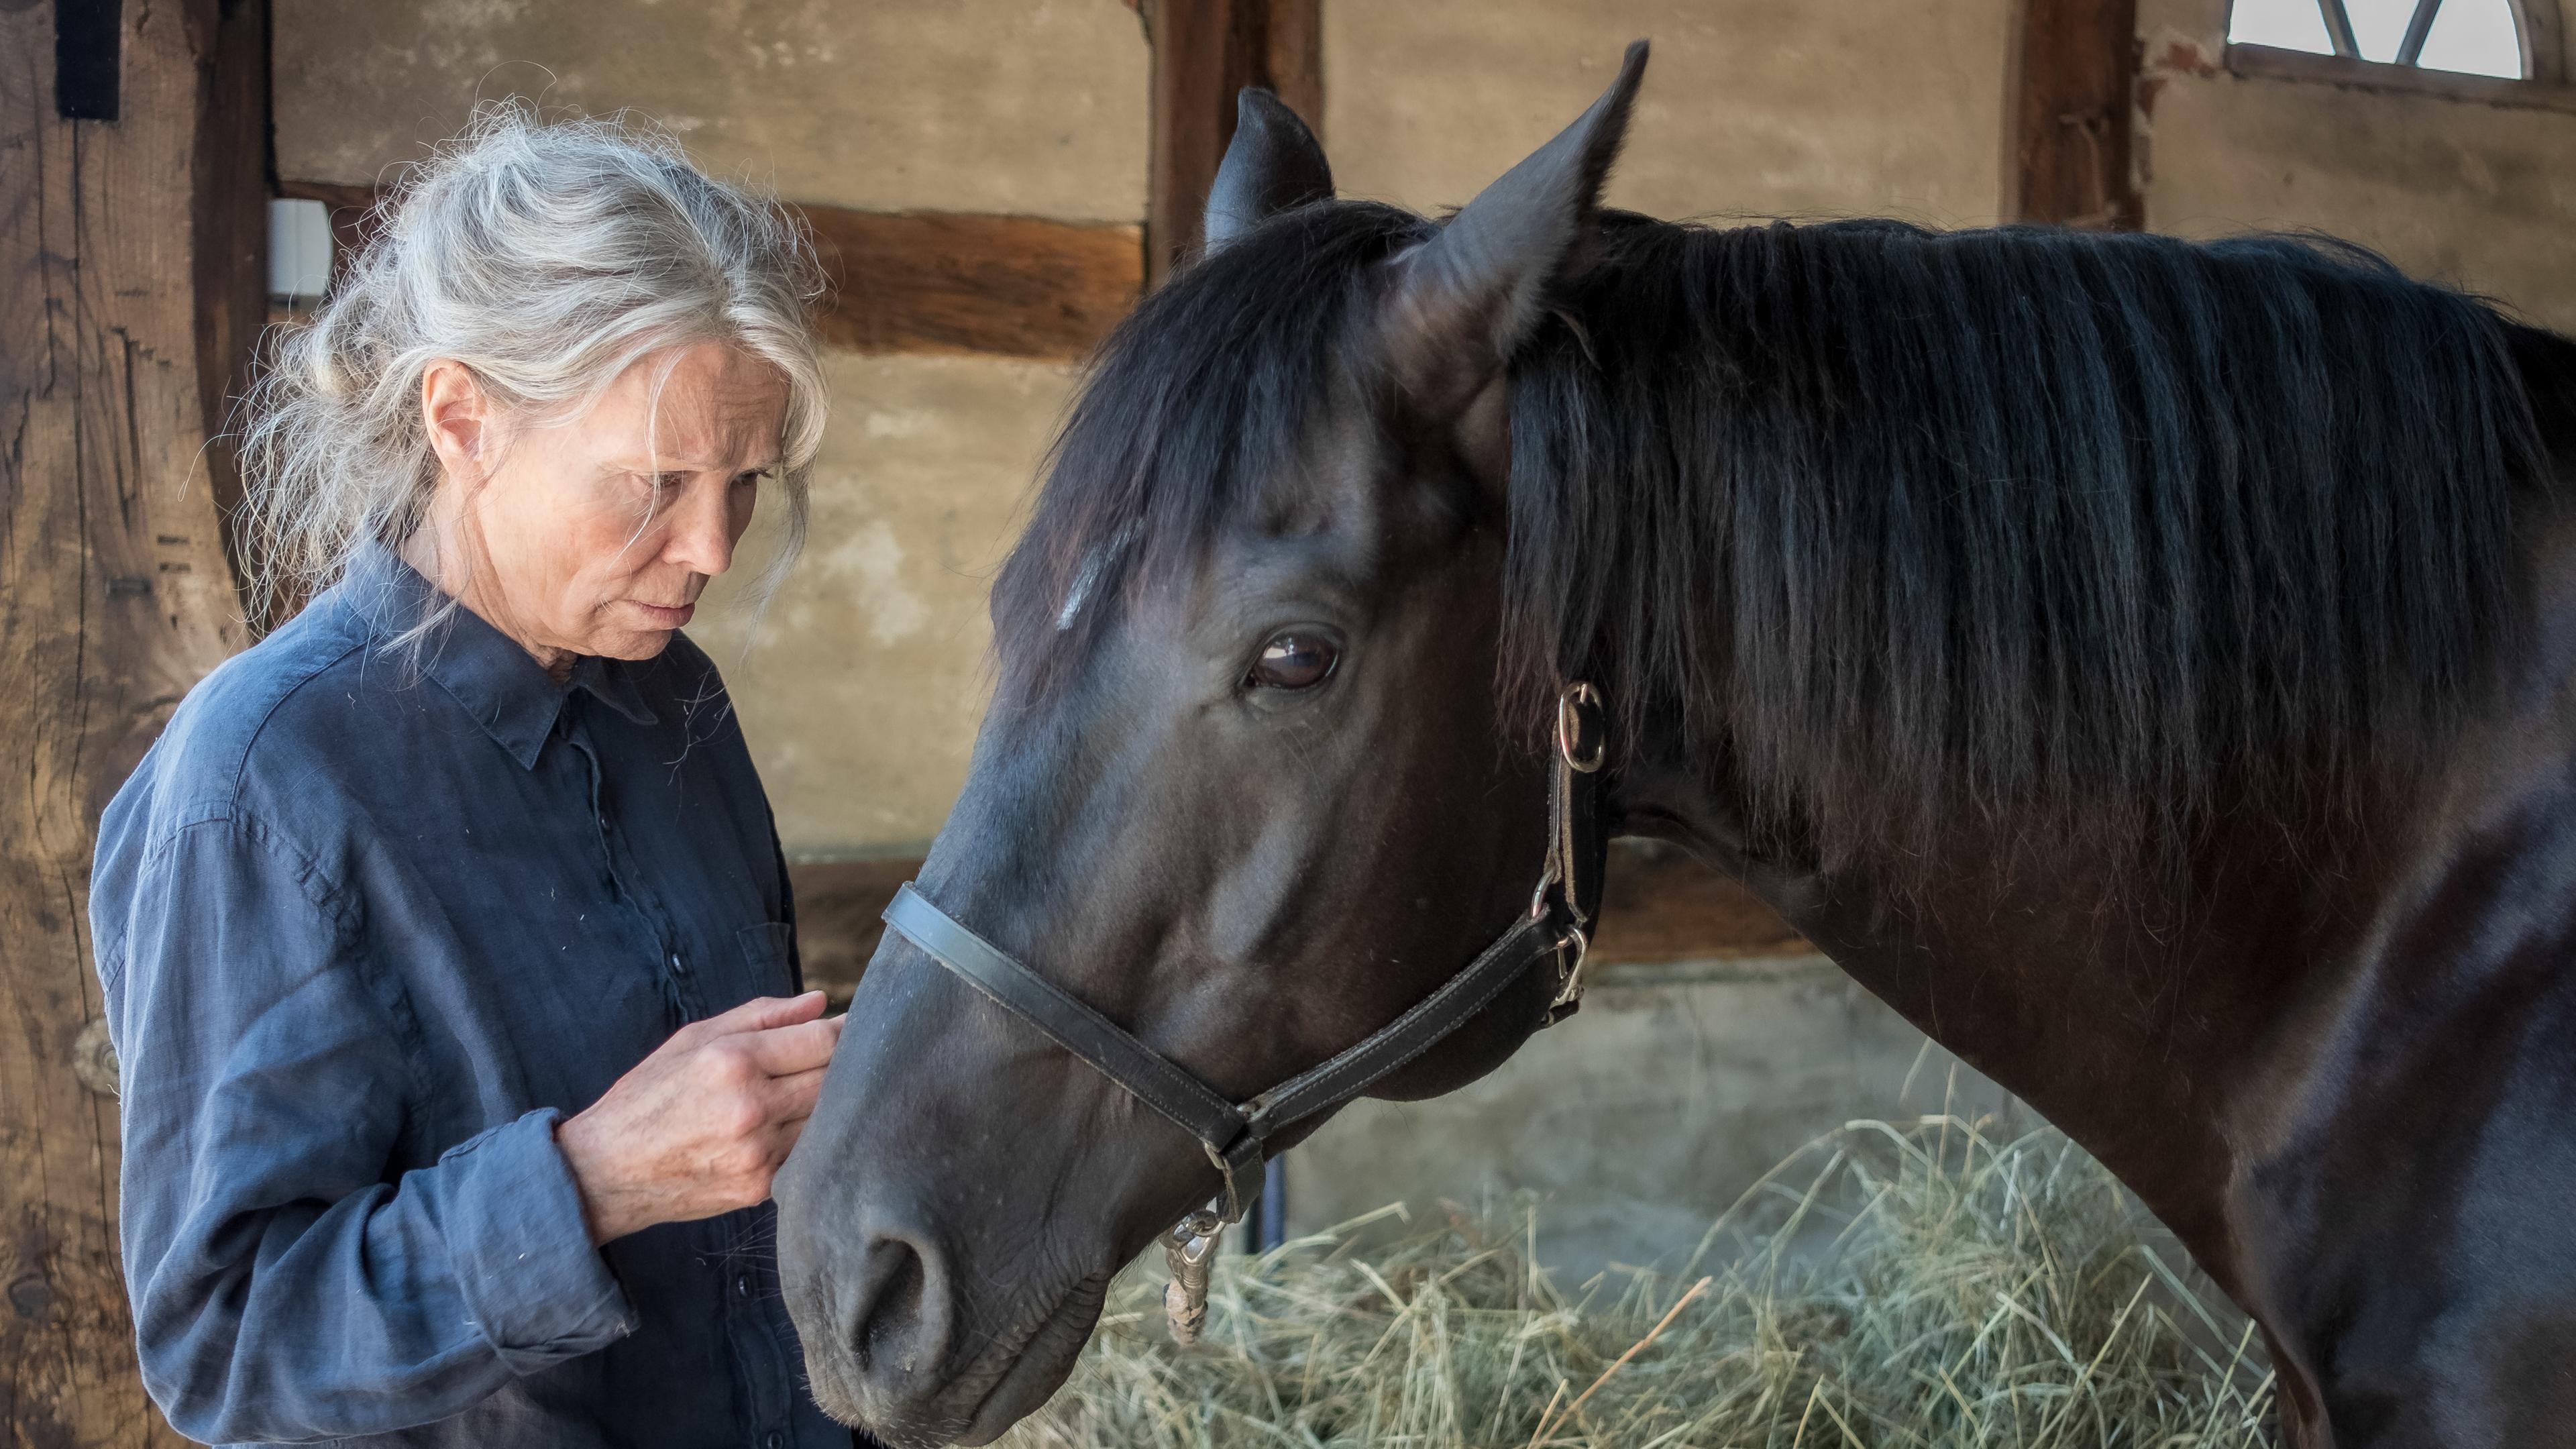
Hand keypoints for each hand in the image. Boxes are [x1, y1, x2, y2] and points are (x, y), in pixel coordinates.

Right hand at [555, 991, 843, 1243]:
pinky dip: (806, 1138)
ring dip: (828, 1104)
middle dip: (842, 1065)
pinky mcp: (760, 1187)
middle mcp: (750, 1108)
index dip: (847, 1031)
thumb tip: (820, 1002)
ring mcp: (758, 1152)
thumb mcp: (693, 1039)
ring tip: (805, 1092)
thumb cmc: (647, 1097)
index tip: (858, 1025)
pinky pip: (805, 1153)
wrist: (606, 1171)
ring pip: (826, 1119)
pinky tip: (786, 1127)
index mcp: (733, 1061)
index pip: (821, 1041)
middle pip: (834, 1080)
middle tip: (845, 1056)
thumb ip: (761, 1016)